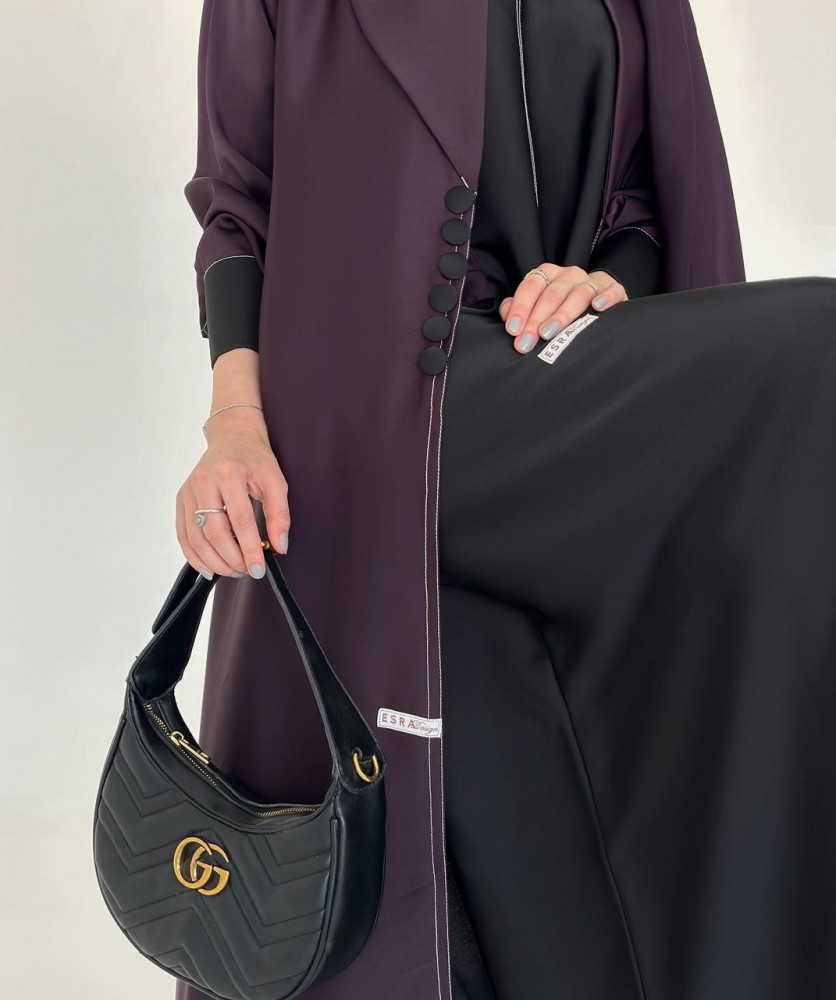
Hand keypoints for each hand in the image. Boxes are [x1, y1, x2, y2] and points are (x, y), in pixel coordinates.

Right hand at [175, 405, 290, 579]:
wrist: (232, 437)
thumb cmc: (254, 459)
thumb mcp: (275, 480)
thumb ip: (280, 514)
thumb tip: (280, 546)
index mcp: (229, 474)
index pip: (240, 521)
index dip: (250, 549)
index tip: (259, 569)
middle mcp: (203, 482)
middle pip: (214, 532)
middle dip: (232, 558)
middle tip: (248, 571)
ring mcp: (188, 491)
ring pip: (196, 537)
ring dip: (215, 561)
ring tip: (234, 571)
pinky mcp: (181, 500)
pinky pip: (183, 535)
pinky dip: (195, 556)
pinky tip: (210, 568)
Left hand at [499, 264, 627, 353]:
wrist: (600, 303)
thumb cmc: (561, 309)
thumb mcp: (538, 306)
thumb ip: (518, 308)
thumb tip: (506, 313)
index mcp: (548, 275)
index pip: (531, 286)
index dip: (521, 307)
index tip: (513, 330)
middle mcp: (570, 275)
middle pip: (552, 293)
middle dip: (537, 319)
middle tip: (527, 342)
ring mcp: (593, 281)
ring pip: (578, 293)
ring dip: (563, 313)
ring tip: (549, 332)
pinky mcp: (615, 289)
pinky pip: (611, 290)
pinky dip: (605, 298)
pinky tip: (597, 308)